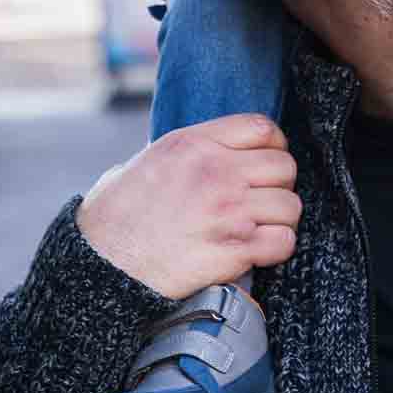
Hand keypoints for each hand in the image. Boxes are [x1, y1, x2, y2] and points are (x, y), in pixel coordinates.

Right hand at [76, 116, 300, 297]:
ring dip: (280, 220)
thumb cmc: (115, 216)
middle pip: (285, 167)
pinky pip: (284, 242)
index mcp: (194, 144)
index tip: (265, 164)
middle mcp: (216, 172)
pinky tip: (258, 251)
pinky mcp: (234, 250)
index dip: (273, 146)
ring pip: (290, 206)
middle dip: (278, 186)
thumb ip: (188, 150)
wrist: (101, 265)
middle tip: (262, 201)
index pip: (262, 128)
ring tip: (260, 229)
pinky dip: (277, 248)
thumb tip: (212, 149)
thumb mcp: (147, 160)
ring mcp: (228, 211)